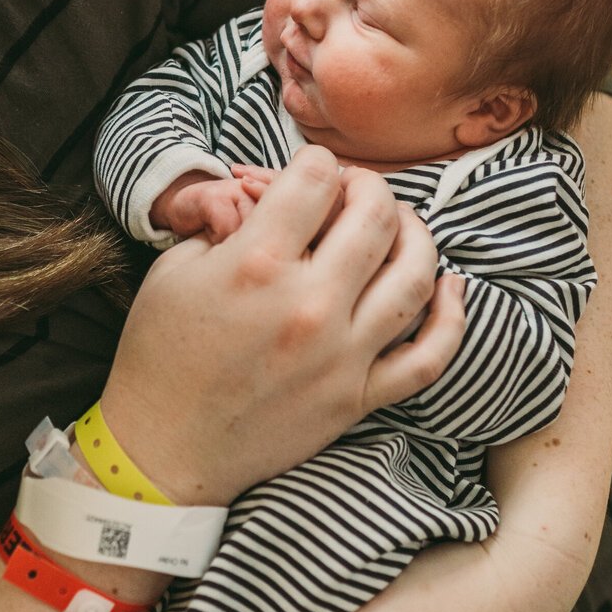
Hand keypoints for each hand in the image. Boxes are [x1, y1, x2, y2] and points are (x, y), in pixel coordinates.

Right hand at [103, 145, 464, 506]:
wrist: (164, 449)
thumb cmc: (160, 355)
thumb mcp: (173, 271)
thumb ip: (221, 220)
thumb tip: (260, 191)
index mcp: (255, 264)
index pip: (316, 179)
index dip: (315, 162)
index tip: (310, 172)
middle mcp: (308, 305)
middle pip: (375, 216)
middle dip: (369, 187)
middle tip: (354, 190)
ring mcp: (340, 355)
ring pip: (414, 276)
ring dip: (416, 235)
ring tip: (400, 224)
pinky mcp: (357, 397)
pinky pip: (428, 356)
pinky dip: (451, 317)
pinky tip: (449, 286)